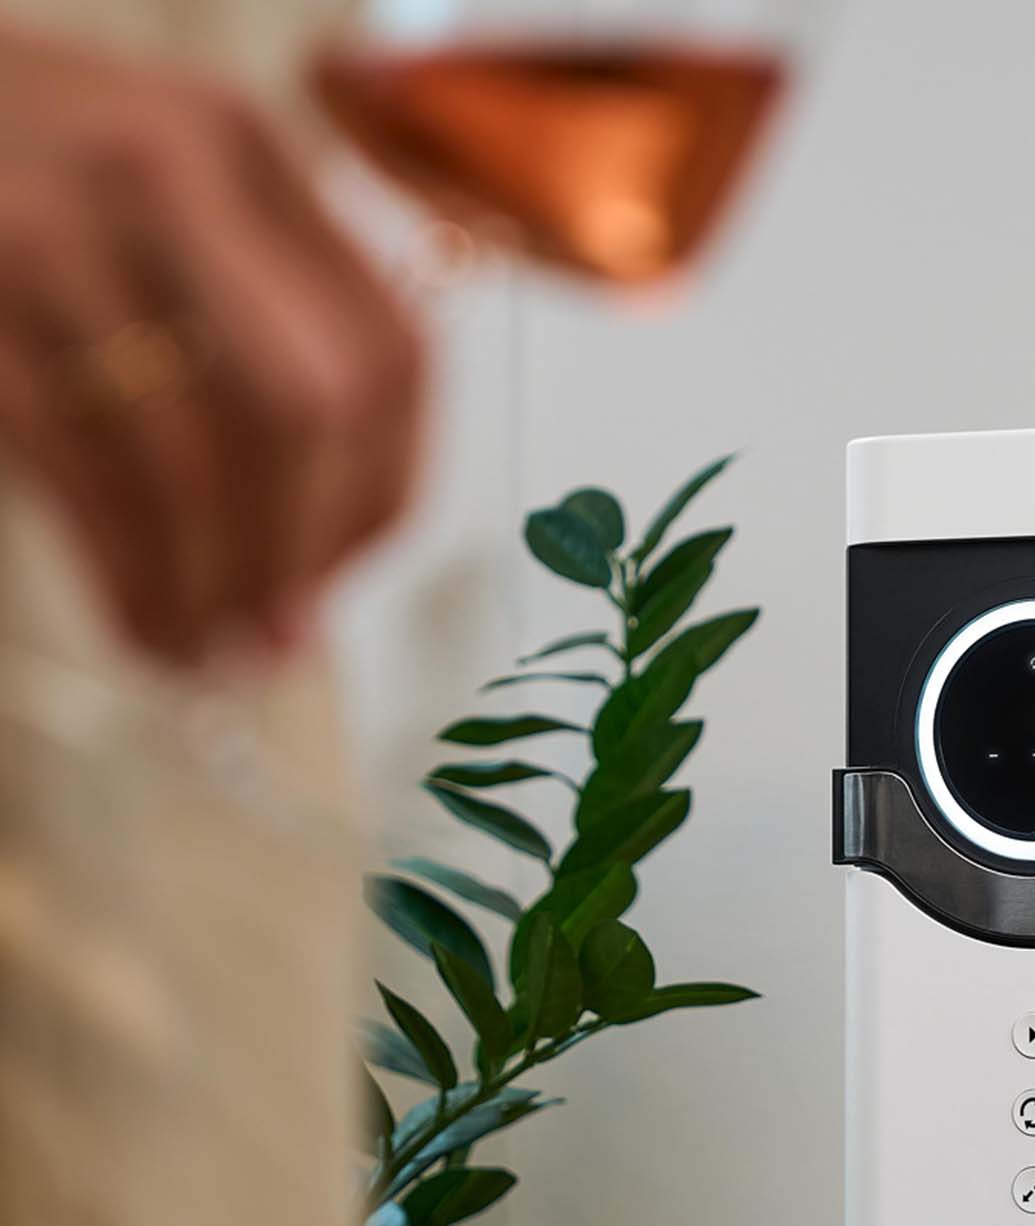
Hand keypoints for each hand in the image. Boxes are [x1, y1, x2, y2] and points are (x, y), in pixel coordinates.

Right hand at [0, 22, 425, 664]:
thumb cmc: (16, 201)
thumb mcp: (154, 210)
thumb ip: (258, 338)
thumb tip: (319, 570)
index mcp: (242, 152)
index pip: (387, 351)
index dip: (381, 489)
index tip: (349, 567)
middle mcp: (162, 171)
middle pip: (311, 408)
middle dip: (306, 549)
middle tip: (280, 636)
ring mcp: (52, 229)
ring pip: (196, 455)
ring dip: (214, 586)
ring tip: (206, 654)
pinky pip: (87, 474)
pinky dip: (132, 577)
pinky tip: (144, 626)